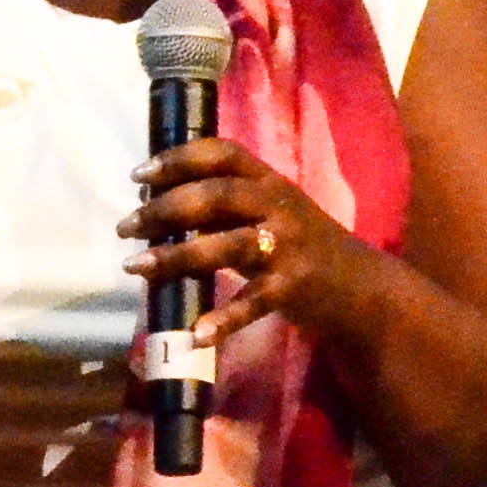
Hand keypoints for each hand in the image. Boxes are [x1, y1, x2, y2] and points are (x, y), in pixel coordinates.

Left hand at [124, 134, 362, 349]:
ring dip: (177, 255)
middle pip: (217, 196)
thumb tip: (154, 202)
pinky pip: (253, 302)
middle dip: (165, 209)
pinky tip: (194, 332)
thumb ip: (222, 206)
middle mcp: (279, 206)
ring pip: (228, 245)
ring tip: (134, 266)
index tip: (140, 175)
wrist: (360, 287)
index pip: (222, 154)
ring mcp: (288, 246)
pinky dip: (224, 318)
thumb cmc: (299, 245)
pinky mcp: (293, 287)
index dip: (179, 159)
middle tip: (126, 227)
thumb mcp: (266, 212)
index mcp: (269, 181)